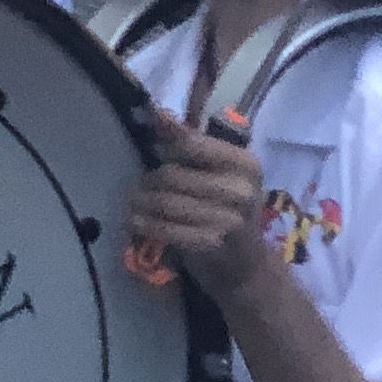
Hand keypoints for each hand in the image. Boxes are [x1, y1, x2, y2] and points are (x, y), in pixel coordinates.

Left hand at [123, 124, 275, 302]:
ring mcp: (229, 219)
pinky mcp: (213, 244)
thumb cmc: (227, 212)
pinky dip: (146, 224)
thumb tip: (158, 114)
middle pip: (172, 174)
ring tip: (134, 204)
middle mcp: (241, 189)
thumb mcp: (221, 177)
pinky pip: (166, 228)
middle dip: (149, 181)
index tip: (152, 129)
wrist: (247, 267)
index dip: (167, 137)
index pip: (193, 143)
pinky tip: (136, 223)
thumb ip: (193, 146)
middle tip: (139, 188)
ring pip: (165, 201)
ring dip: (141, 203)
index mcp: (245, 165)